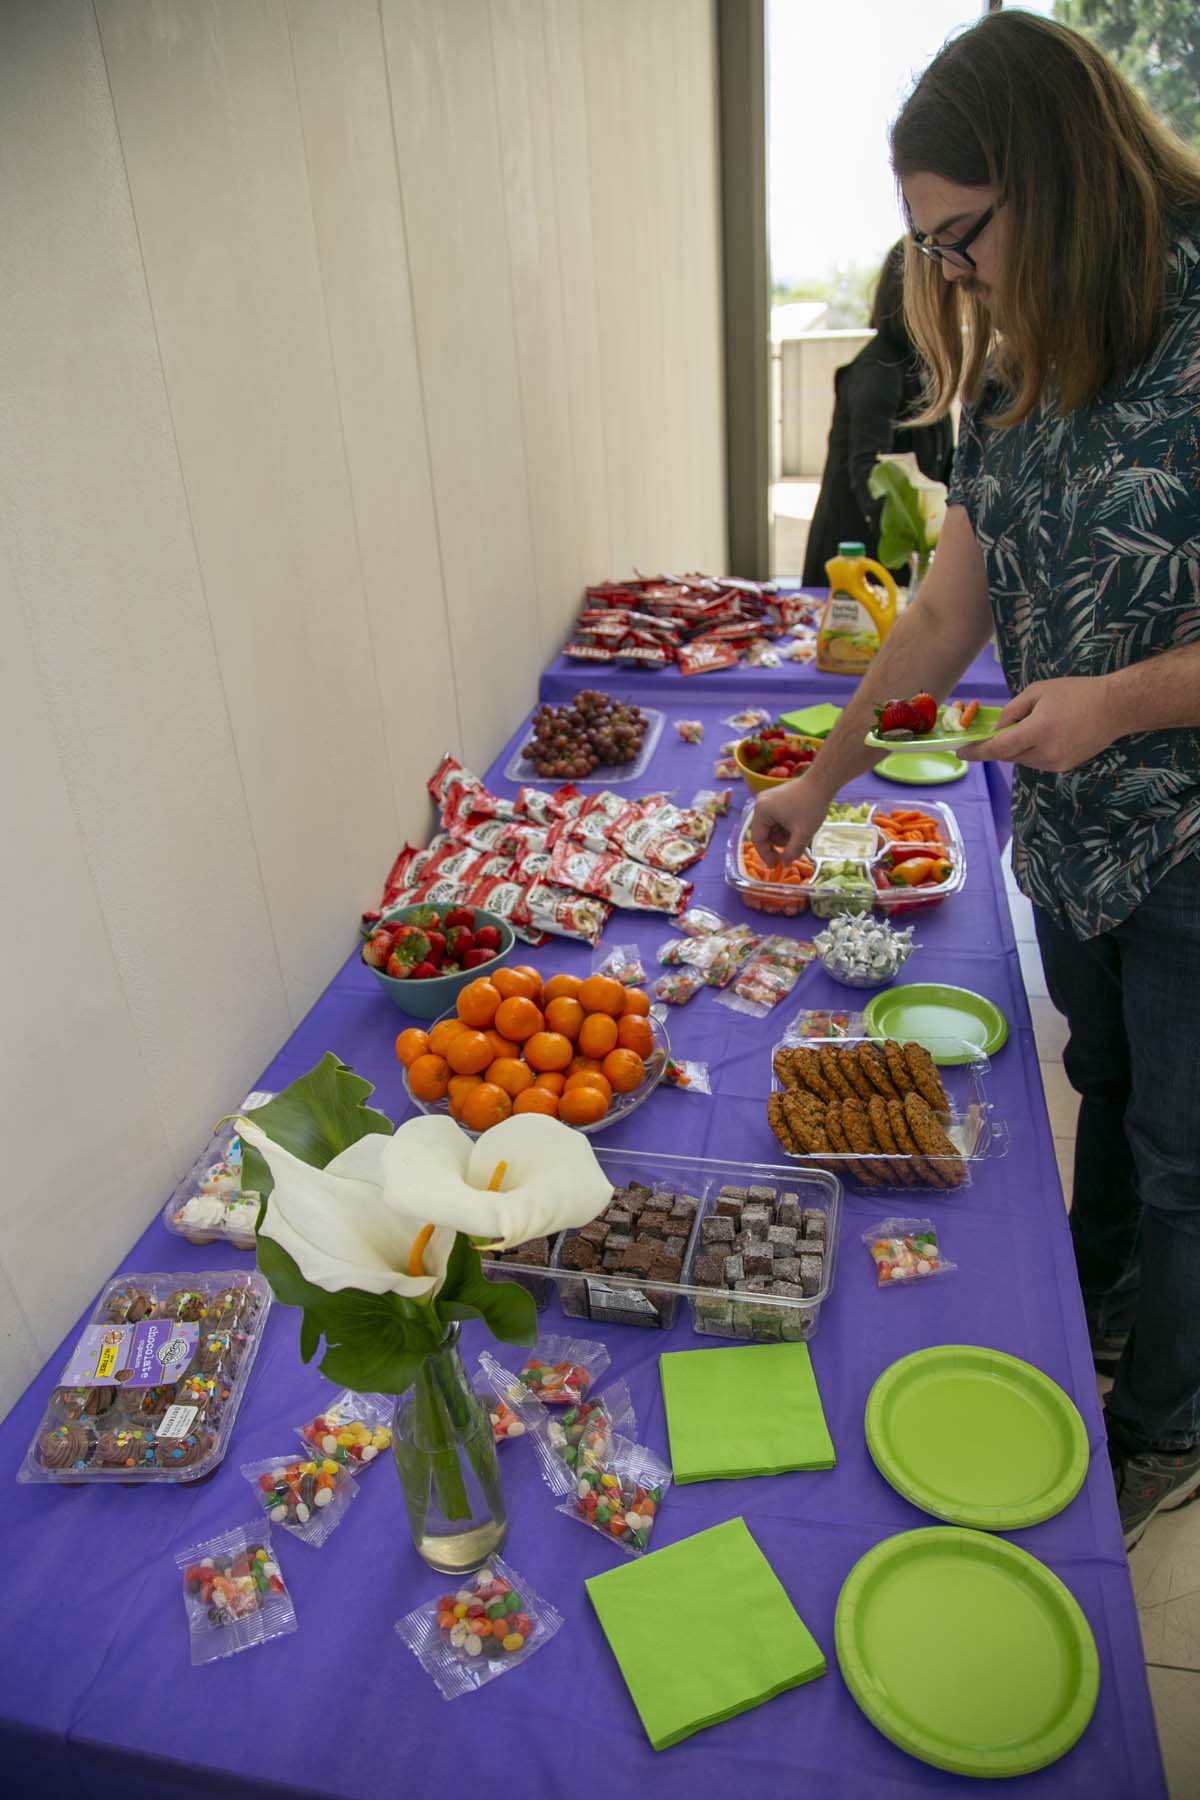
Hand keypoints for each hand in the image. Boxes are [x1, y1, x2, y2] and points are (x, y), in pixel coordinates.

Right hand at [750, 774, 830, 864]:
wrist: (822, 782)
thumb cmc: (811, 806)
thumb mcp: (803, 834)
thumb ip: (792, 852)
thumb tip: (784, 863)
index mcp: (762, 811)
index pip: (758, 839)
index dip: (766, 855)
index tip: (775, 866)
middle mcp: (760, 804)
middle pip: (764, 833)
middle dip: (778, 843)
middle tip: (791, 851)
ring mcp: (768, 799)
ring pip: (771, 826)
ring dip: (782, 835)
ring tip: (798, 836)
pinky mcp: (776, 797)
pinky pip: (776, 818)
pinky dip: (785, 826)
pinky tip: (798, 827)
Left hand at [960, 676, 1120, 771]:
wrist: (1116, 707)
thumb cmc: (1076, 693)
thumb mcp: (1038, 691)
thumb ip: (1012, 711)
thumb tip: (997, 729)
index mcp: (1037, 731)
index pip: (998, 748)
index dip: (976, 751)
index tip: (960, 751)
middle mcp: (1045, 753)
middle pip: (1008, 755)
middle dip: (997, 745)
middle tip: (990, 733)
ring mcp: (1056, 763)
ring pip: (1022, 759)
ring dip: (1016, 748)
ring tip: (1030, 726)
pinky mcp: (1064, 767)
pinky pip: (1037, 761)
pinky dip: (1031, 751)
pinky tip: (1045, 734)